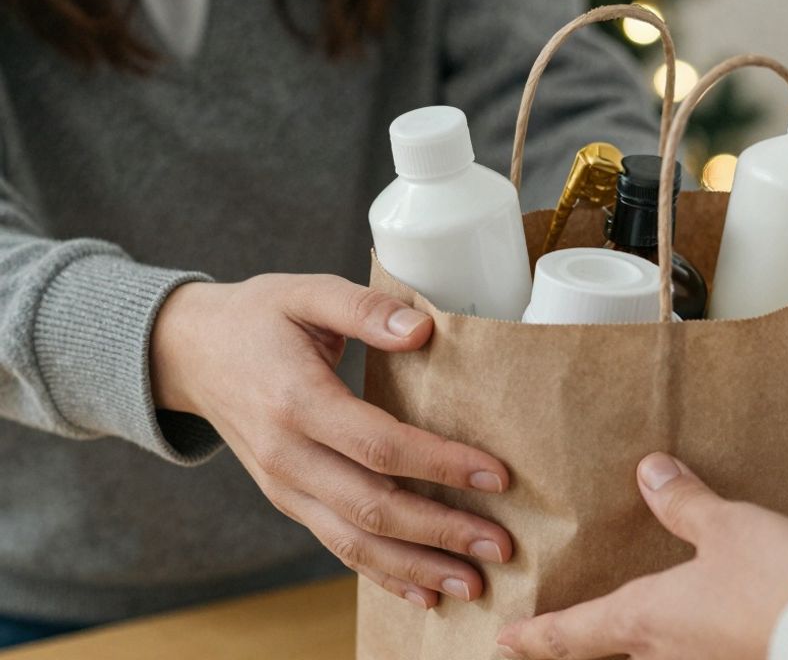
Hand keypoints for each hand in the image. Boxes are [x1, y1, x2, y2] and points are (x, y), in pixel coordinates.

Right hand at [151, 274, 512, 607]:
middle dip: (441, 531)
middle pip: (372, 507)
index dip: (440, 464)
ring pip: (354, 542)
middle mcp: (287, 456)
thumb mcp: (305, 292)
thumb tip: (421, 329)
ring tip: (474, 583)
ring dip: (418, 567)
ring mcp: (285, 487)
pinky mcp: (289, 501)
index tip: (497, 476)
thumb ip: (364, 307)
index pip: (379, 445)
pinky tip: (425, 592)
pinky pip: (336, 546)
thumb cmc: (256, 318)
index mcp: (297, 401)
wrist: (189, 352)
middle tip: (501, 544)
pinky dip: (382, 574)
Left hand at [496, 453, 787, 659]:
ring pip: (655, 658)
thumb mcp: (727, 527)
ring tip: (641, 624)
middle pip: (612, 652)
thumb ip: (685, 503)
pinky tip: (705, 628)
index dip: (535, 637)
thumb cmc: (774, 583)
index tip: (503, 641)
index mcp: (646, 618)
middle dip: (586, 643)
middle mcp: (665, 654)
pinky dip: (689, 641)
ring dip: (642, 644)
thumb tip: (650, 471)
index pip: (573, 633)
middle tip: (564, 635)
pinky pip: (698, 653)